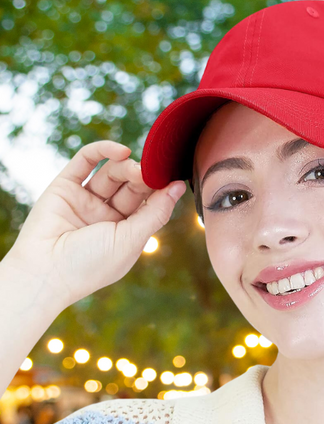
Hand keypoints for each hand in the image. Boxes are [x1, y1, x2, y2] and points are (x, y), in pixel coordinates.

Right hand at [4, 140, 186, 309]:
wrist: (44, 272)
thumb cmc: (91, 264)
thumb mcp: (131, 240)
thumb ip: (156, 212)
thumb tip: (179, 187)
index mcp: (126, 232)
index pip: (149, 204)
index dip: (161, 190)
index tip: (174, 178)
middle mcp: (107, 215)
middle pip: (132, 187)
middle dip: (144, 178)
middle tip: (152, 171)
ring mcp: (86, 200)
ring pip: (112, 174)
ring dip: (127, 167)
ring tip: (135, 166)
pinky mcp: (65, 186)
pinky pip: (85, 162)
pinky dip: (103, 151)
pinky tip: (122, 151)